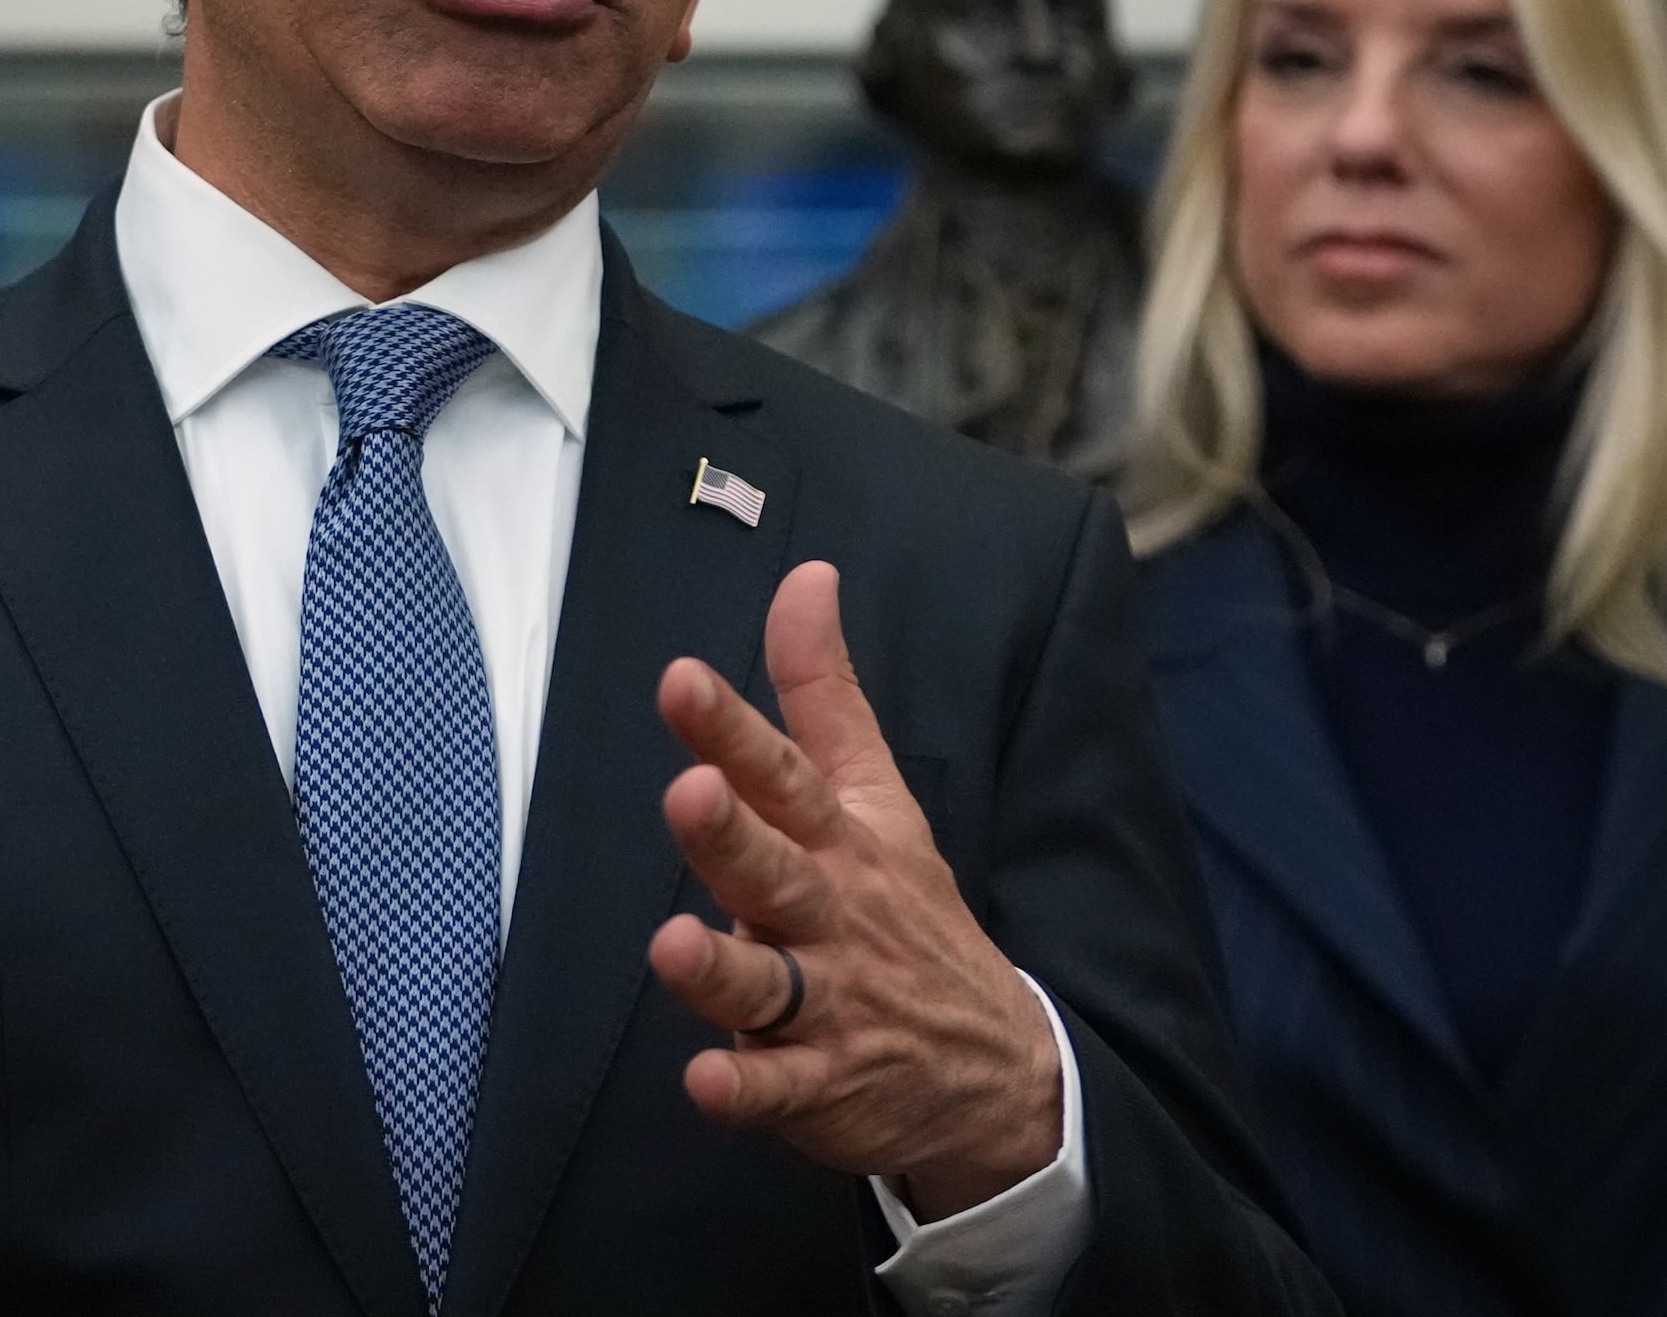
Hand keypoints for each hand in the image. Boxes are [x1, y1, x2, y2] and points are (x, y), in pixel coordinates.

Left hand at [648, 562, 1063, 1219]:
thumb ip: (825, 694)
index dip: (731, 729)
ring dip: (721, 968)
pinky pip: (777, 1091)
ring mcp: (829, 1004)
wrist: (994, 1066)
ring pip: (767, 985)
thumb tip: (805, 576)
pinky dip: (745, 1089)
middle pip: (775, 871)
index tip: (681, 679)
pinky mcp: (820, 1086)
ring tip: (672, 945)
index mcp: (842, 840)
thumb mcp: (879, 798)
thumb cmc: (908, 914)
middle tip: (689, 794)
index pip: (784, 774)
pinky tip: (704, 1080)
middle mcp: (831, 915)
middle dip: (731, 835)